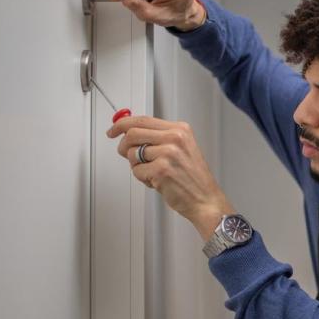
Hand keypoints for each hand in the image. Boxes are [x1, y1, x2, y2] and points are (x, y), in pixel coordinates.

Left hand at [107, 116, 233, 239]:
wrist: (205, 199)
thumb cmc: (193, 178)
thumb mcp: (182, 148)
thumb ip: (159, 137)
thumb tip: (130, 132)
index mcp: (180, 130)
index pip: (143, 120)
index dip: (122, 124)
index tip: (114, 129)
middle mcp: (175, 138)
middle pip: (132, 133)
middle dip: (123, 145)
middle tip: (124, 153)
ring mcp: (168, 154)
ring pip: (132, 153)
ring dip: (136, 165)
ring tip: (152, 172)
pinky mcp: (161, 170)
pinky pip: (137, 171)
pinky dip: (143, 178)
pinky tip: (157, 181)